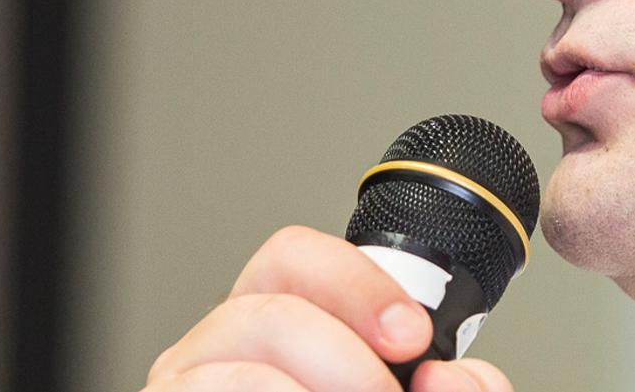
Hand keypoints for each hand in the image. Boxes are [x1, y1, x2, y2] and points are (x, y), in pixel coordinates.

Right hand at [142, 225, 512, 391]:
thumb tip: (449, 377)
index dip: (357, 284)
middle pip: (271, 310)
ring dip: (318, 391)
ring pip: (247, 372)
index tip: (410, 337)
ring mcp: (185, 390)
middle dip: (346, 357)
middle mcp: (217, 353)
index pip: (293, 257)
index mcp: (271, 327)